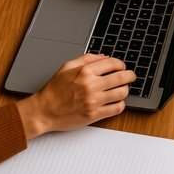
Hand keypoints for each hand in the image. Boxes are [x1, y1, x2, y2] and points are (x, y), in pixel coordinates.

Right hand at [16, 54, 133, 137]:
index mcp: (85, 71)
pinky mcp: (93, 115)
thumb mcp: (68, 66)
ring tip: (122, 89)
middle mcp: (91, 85)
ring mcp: (93, 101)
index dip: (121, 64)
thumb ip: (88, 58)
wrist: (43, 111)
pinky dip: (120, 104)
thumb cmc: (54, 89)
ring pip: (122, 93)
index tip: (122, 67)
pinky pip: (116, 109)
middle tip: (131, 76)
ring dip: (125, 90)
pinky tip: (116, 102)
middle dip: (130, 75)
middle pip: (122, 78)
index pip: (113, 63)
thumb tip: (105, 57)